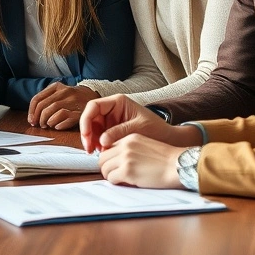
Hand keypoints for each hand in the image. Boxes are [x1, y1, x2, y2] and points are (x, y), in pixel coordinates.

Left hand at [27, 83, 98, 129]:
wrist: (92, 96)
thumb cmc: (72, 98)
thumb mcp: (59, 93)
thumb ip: (47, 99)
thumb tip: (32, 116)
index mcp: (56, 87)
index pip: (37, 98)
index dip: (31, 111)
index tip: (31, 120)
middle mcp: (64, 92)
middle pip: (44, 106)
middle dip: (38, 118)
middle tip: (39, 124)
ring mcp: (73, 101)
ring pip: (53, 111)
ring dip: (47, 121)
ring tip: (47, 125)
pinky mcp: (79, 111)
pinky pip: (64, 118)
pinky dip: (58, 124)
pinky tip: (57, 126)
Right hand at [80, 95, 199, 152]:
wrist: (168, 139)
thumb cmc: (157, 129)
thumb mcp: (138, 128)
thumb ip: (119, 132)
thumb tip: (101, 141)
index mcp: (118, 102)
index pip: (94, 106)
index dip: (86, 120)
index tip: (87, 135)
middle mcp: (112, 109)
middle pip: (91, 118)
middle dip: (87, 133)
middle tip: (89, 149)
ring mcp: (112, 120)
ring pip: (93, 128)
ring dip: (92, 140)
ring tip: (97, 153)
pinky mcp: (113, 131)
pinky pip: (100, 136)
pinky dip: (98, 145)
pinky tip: (102, 152)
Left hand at [98, 133, 183, 188]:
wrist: (178, 165)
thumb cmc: (167, 160)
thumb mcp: (146, 146)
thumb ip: (131, 149)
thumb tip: (116, 161)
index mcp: (130, 138)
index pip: (109, 147)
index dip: (111, 159)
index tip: (115, 165)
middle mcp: (125, 146)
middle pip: (102, 158)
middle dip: (107, 168)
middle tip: (115, 174)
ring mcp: (125, 158)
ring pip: (104, 168)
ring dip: (110, 176)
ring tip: (121, 179)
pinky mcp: (127, 171)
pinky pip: (111, 178)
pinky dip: (116, 182)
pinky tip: (127, 182)